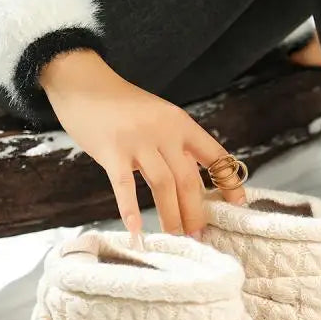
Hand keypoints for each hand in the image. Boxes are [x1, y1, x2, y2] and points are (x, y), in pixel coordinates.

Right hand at [39, 50, 244, 237]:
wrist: (83, 82)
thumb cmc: (125, 107)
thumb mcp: (161, 119)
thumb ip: (178, 148)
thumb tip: (198, 186)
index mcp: (182, 124)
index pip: (216, 156)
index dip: (229, 183)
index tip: (237, 206)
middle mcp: (164, 132)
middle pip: (188, 180)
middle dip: (196, 212)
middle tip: (198, 235)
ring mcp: (138, 141)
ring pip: (163, 185)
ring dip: (171, 216)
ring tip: (176, 237)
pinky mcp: (111, 151)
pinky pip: (124, 185)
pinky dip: (131, 210)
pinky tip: (137, 231)